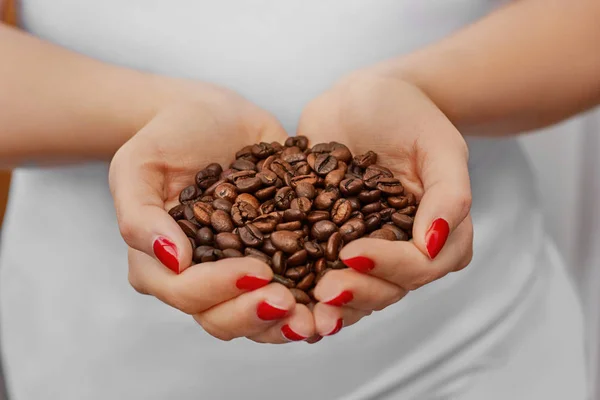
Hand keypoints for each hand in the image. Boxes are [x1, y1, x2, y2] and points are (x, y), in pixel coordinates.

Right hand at [109, 86, 315, 342]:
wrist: (210, 116)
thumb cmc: (167, 138)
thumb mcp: (137, 167)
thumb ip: (141, 216)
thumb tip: (174, 260)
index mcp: (165, 264)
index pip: (186, 293)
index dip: (218, 290)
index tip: (255, 272)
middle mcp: (204, 275)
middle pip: (223, 318)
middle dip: (256, 316)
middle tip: (288, 302)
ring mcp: (242, 267)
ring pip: (260, 315)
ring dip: (288, 323)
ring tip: (319, 318)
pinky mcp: (277, 253)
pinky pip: (295, 285)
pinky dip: (315, 297)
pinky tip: (340, 293)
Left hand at [297, 71, 472, 337]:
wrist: (362, 98)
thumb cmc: (407, 114)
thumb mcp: (438, 145)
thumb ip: (449, 193)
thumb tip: (434, 243)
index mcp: (433, 232)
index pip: (421, 265)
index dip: (391, 267)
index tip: (354, 254)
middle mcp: (398, 248)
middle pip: (387, 289)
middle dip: (357, 294)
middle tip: (325, 291)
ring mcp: (361, 248)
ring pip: (353, 290)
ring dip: (330, 305)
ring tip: (303, 310)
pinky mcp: (325, 240)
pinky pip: (316, 270)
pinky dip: (301, 286)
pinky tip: (278, 291)